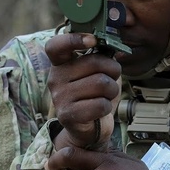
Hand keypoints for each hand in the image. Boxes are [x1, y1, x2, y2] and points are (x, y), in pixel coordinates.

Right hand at [45, 33, 121, 149]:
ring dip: (112, 90)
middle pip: (94, 62)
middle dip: (112, 70)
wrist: (89, 129)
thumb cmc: (94, 96)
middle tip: (111, 78)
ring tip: (106, 96)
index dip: (74, 39)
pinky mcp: (67, 115)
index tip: (92, 40)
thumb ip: (99, 57)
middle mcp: (55, 79)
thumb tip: (113, 48)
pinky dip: (107, 107)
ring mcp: (59, 97)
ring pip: (101, 83)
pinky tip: (100, 110)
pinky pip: (99, 104)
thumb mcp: (96, 72)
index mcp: (60, 64)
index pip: (56, 46)